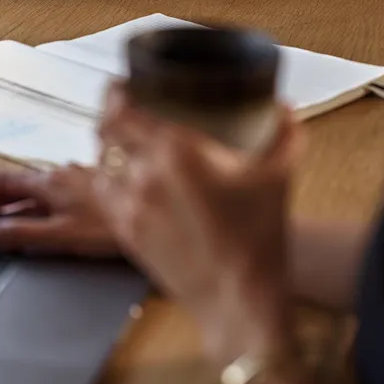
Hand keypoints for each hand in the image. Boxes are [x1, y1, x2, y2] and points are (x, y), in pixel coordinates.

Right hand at [0, 164, 118, 256]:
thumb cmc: (111, 228)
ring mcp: (77, 179)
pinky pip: (52, 190)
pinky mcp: (92, 187)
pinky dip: (33, 199)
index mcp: (50, 184)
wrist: (157, 213)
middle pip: (16, 182)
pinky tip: (37, 208)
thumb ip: (24, 233)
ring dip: (10, 197)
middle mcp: (61, 175)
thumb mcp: (62, 236)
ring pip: (35, 185)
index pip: (3, 183)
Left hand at [95, 83, 304, 363]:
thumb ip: (284, 132)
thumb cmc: (259, 236)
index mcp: (176, 151)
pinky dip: (108, 179)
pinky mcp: (125, 232)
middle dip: (111, 116)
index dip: (116, 93)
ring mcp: (129, 205)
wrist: (239, 298)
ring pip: (99, 163)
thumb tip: (284, 107)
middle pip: (104, 131)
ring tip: (124, 143)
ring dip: (108, 148)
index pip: (121, 109)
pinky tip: (125, 178)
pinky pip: (104, 193)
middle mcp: (144, 173)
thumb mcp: (278, 174)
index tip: (124, 85)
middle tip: (125, 110)